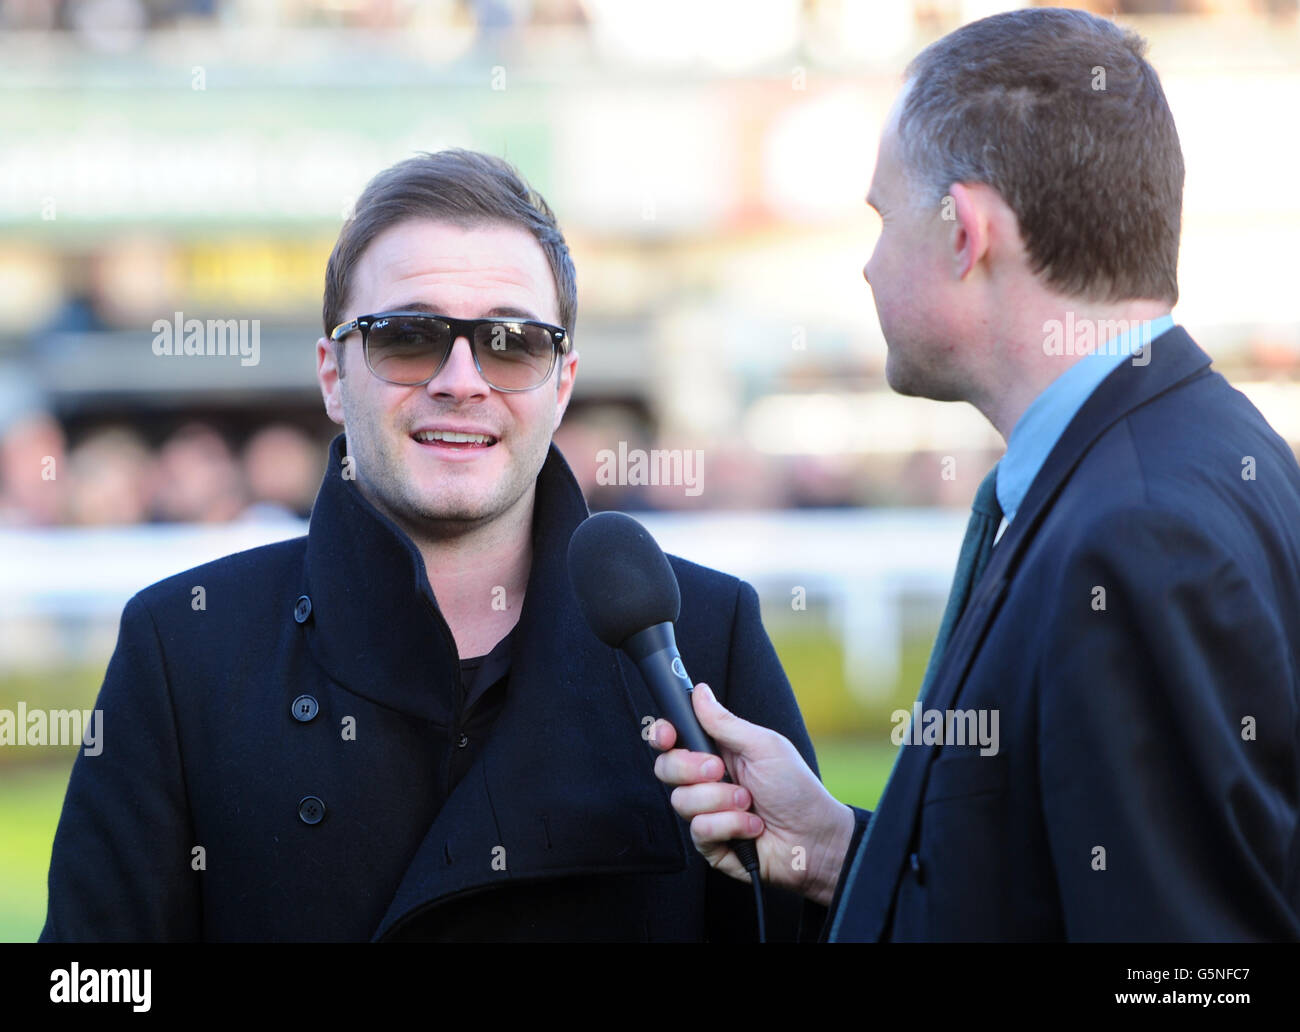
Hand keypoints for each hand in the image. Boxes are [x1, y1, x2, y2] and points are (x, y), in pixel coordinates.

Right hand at [651, 683, 855, 906]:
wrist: (815, 838)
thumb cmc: (796, 789)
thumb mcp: (764, 747)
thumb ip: (725, 722)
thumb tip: (700, 692)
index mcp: (717, 752)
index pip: (673, 740)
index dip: (662, 735)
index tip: (667, 735)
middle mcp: (706, 782)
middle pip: (666, 768)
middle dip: (692, 769)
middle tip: (720, 770)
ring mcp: (706, 813)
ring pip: (682, 801)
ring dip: (721, 801)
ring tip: (749, 803)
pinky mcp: (710, 843)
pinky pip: (699, 831)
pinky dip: (730, 825)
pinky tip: (752, 826)